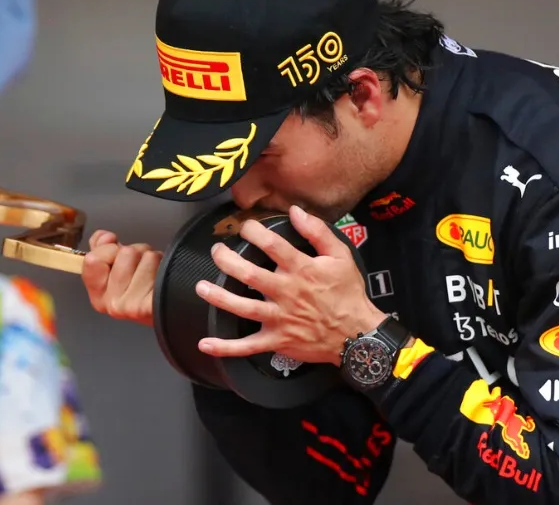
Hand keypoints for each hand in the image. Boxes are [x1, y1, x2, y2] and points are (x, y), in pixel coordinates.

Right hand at [81, 230, 162, 325]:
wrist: (174, 310)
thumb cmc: (147, 290)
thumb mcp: (118, 269)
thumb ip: (103, 250)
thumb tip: (104, 237)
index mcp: (99, 295)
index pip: (92, 259)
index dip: (108, 249)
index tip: (118, 256)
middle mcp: (112, 303)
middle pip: (125, 252)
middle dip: (138, 253)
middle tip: (143, 270)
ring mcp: (130, 306)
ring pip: (145, 255)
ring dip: (154, 259)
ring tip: (155, 276)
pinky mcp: (149, 304)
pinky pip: (156, 264)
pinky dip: (163, 265)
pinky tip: (162, 281)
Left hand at [196, 205, 385, 365]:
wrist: (357, 333)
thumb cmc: (348, 294)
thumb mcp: (341, 255)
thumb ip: (318, 231)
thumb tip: (296, 211)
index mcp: (301, 270)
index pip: (272, 245)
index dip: (254, 232)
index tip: (246, 227)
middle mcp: (287, 293)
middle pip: (249, 274)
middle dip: (227, 260)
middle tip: (216, 251)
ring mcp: (280, 319)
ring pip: (243, 308)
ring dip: (219, 297)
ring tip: (201, 286)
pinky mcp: (278, 340)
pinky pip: (247, 347)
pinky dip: (226, 347)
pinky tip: (205, 343)